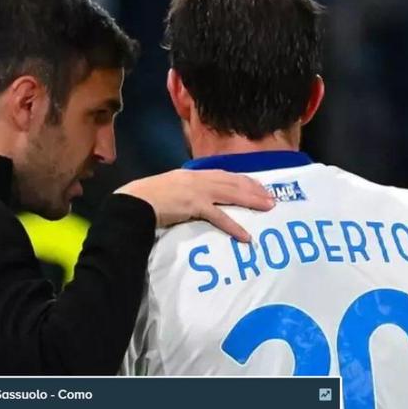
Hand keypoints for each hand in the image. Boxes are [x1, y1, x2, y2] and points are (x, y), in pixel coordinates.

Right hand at [116, 169, 274, 241]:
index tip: (258, 186)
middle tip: (271, 198)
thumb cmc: (148, 196)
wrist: (136, 201)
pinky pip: (218, 217)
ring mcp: (197, 191)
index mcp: (193, 173)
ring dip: (251, 201)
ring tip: (267, 209)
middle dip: (254, 189)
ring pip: (231, 194)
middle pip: (233, 182)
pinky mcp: (194, 206)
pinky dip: (233, 226)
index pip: (224, 174)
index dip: (244, 180)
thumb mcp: (170, 186)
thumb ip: (185, 189)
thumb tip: (196, 199)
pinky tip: (245, 235)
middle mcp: (198, 178)